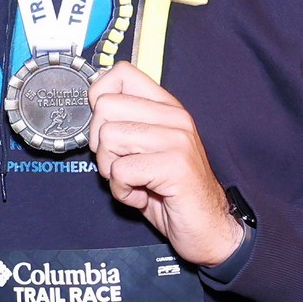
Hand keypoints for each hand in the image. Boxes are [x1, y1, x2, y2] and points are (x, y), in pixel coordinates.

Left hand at [83, 63, 239, 267]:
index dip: (99, 100)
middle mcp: (174, 117)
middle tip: (122, 164)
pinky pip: (120, 171)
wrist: (209, 227)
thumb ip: (127, 126)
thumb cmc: (173, 193)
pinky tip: (143, 196)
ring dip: (111, 171)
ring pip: (109, 139)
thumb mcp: (148, 151)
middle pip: (105, 107)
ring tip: (135, 182)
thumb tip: (93, 110)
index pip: (121, 74)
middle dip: (100, 143)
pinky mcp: (175, 165)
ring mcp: (177, 139)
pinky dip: (122, 192)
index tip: (108, 128)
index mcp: (166, 108)